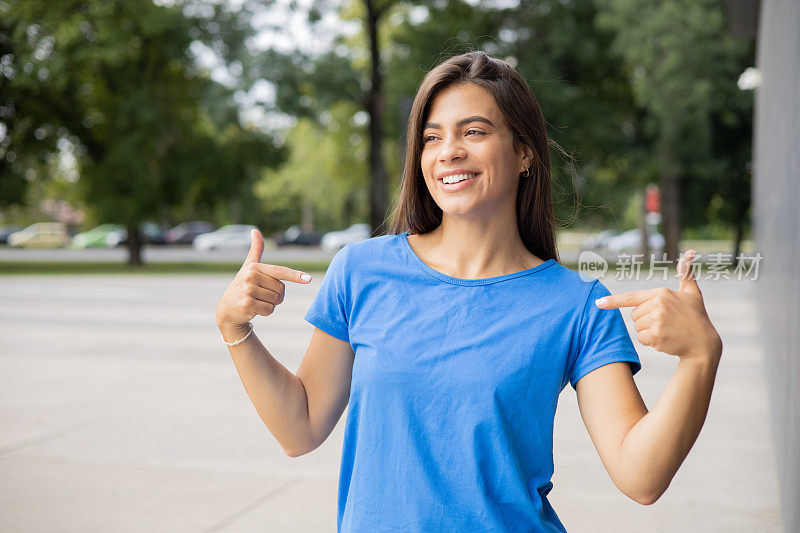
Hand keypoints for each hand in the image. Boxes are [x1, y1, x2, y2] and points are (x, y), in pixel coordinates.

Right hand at [215, 229, 311, 329]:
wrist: (227, 309)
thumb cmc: (242, 286)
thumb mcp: (249, 267)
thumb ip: (256, 250)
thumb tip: (255, 231)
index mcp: (254, 267)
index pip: (280, 271)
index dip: (295, 275)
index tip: (308, 279)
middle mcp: (251, 277)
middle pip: (281, 289)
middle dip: (276, 296)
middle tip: (261, 295)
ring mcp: (248, 290)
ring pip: (276, 300)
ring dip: (270, 304)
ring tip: (257, 301)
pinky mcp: (247, 304)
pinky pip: (269, 309)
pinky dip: (265, 312)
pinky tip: (254, 309)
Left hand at [594, 250, 721, 362]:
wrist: (703, 344)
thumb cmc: (696, 316)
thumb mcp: (691, 292)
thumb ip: (686, 272)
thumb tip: (690, 251)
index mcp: (661, 293)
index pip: (632, 297)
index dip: (613, 301)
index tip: (598, 303)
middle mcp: (657, 305)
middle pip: (634, 315)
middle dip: (646, 320)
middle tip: (666, 322)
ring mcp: (656, 320)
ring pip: (637, 327)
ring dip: (648, 332)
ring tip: (667, 331)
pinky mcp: (656, 336)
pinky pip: (641, 339)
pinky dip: (650, 342)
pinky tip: (665, 340)